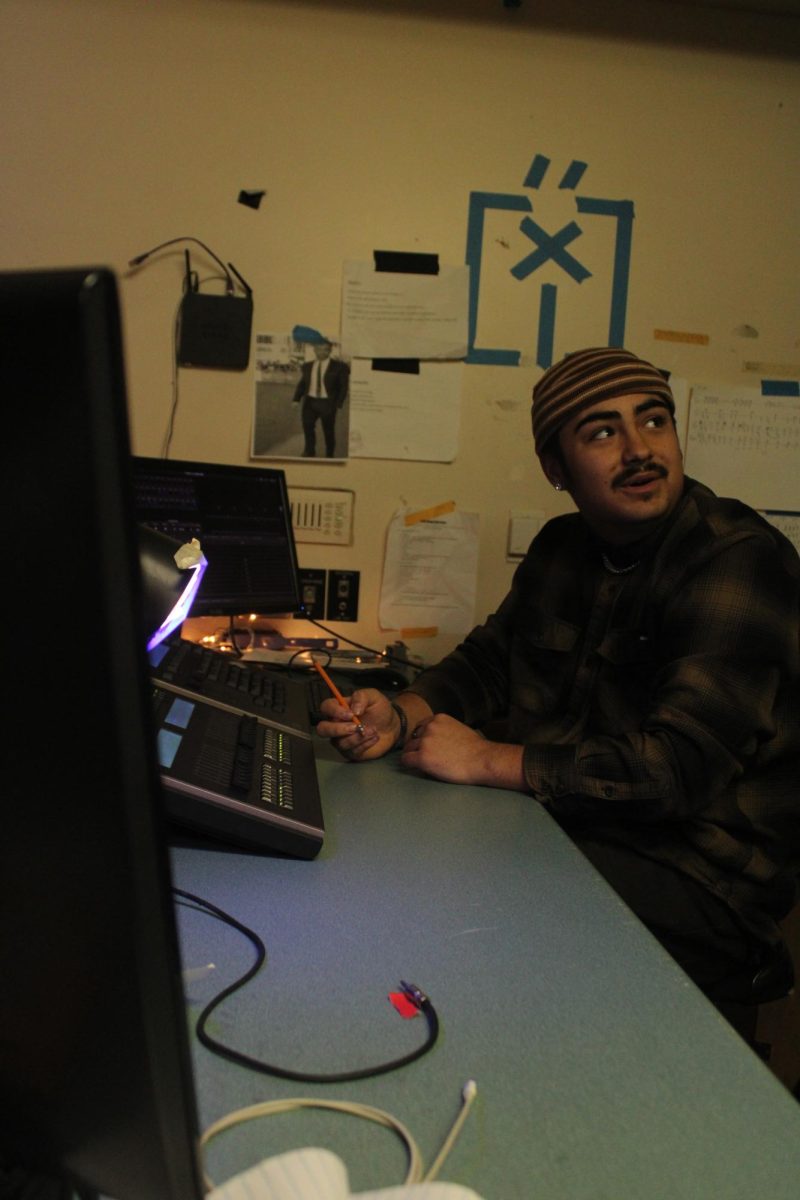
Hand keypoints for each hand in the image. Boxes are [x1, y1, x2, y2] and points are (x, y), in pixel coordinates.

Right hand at [315, 688, 398, 760]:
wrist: (392, 725)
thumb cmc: (379, 709)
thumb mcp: (373, 696)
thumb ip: (361, 697)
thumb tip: (354, 709)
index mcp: (339, 708)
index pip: (326, 707)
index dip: (334, 711)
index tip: (350, 714)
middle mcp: (336, 724)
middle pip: (323, 729)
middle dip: (337, 729)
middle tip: (356, 727)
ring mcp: (342, 739)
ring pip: (339, 743)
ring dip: (357, 737)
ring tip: (373, 730)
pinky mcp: (351, 752)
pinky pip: (353, 751)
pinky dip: (365, 744)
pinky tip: (375, 737)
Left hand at [401, 713, 525, 788]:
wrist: (481, 760)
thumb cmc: (475, 749)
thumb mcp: (457, 728)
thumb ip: (443, 730)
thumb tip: (436, 739)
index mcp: (438, 719)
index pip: (420, 727)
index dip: (422, 738)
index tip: (427, 746)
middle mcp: (429, 727)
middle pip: (413, 738)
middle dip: (418, 747)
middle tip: (427, 757)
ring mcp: (425, 742)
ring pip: (409, 749)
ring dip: (415, 756)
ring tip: (427, 764)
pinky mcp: (423, 757)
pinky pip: (406, 760)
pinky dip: (410, 764)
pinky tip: (418, 768)